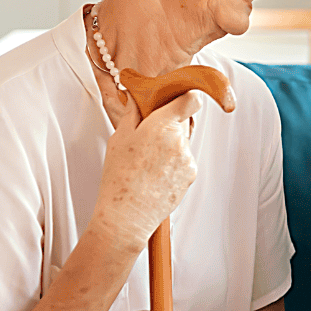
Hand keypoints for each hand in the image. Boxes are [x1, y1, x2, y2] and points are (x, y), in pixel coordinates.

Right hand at [91, 93, 199, 251]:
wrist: (127, 214)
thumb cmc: (119, 177)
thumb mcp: (119, 138)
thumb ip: (133, 113)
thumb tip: (137, 96)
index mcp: (162, 126)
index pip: (190, 100)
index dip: (185, 98)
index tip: (175, 101)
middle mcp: (180, 141)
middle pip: (185, 121)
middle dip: (171, 124)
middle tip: (150, 135)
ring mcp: (188, 159)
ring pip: (184, 142)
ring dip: (171, 145)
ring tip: (148, 161)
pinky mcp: (192, 175)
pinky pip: (185, 160)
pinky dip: (174, 163)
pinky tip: (155, 174)